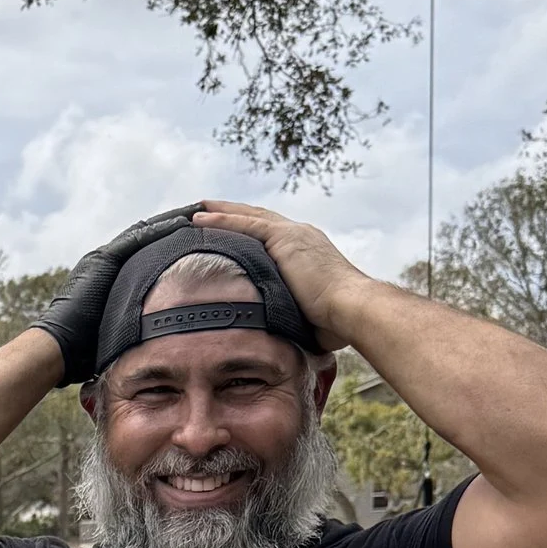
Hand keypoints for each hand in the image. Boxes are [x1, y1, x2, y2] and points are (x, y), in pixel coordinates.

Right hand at [26, 205, 203, 380]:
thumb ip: (136, 328)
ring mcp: (103, 258)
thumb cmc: (84, 353)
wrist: (58, 349)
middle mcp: (105, 262)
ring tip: (199, 210)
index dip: (171, 241)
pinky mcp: (103, 259)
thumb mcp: (118, 334)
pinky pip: (137, 238)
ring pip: (145, 231)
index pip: (146, 252)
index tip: (196, 236)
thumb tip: (161, 344)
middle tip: (202, 214)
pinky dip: (160, 229)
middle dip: (175, 224)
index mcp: (109, 276)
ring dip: (172, 220)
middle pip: (148, 236)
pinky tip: (184, 222)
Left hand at [191, 201, 373, 348]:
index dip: (249, 230)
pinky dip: (221, 220)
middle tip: (206, 210)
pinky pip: (246, 225)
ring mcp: (293, 235)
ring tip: (196, 211)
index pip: (272, 236)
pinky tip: (200, 220)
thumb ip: (291, 314)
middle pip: (259, 219)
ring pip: (249, 217)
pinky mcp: (285, 239)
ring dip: (221, 212)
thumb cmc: (336, 321)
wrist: (350, 309)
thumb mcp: (308, 314)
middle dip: (233, 213)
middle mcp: (300, 236)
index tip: (230, 230)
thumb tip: (282, 337)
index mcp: (306, 251)